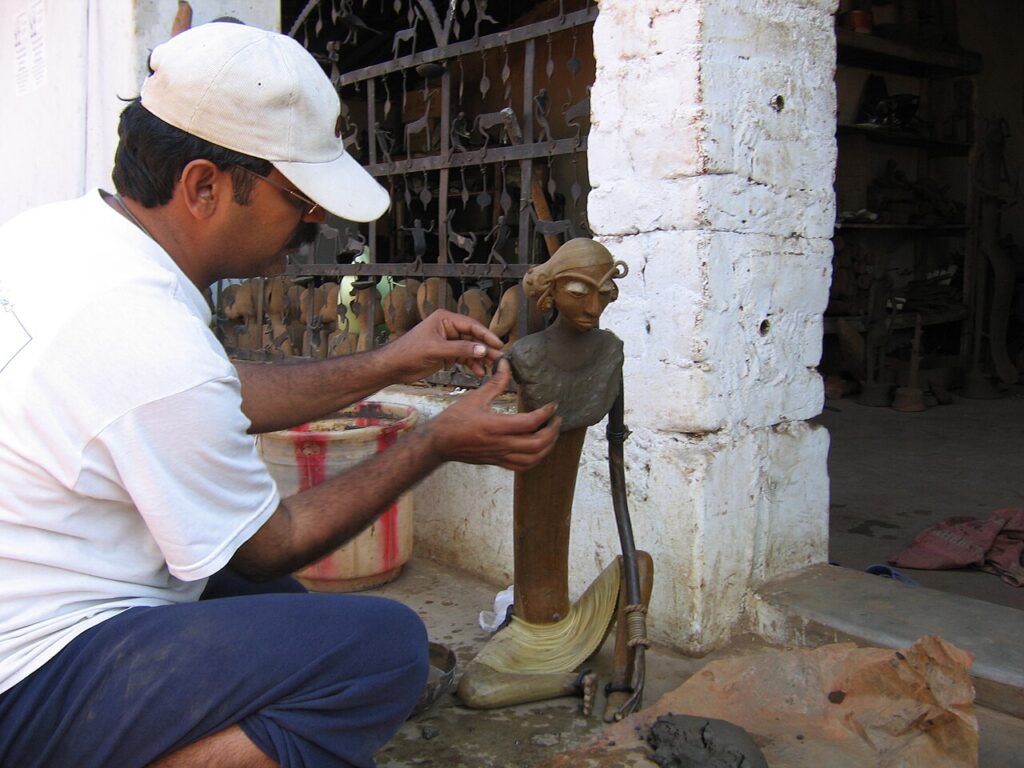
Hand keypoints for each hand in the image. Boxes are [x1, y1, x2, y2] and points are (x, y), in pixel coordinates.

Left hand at [384, 309, 503, 381]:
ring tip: (491, 368)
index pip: (471, 325)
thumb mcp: (436, 349)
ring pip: (469, 349)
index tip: (498, 344)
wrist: (393, 366)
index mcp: (445, 319)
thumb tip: (482, 350)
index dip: (486, 335)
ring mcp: (447, 342)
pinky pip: (463, 358)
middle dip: (485, 349)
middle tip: (499, 358)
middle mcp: (448, 328)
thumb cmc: (409, 352)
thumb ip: (460, 349)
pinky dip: (471, 365)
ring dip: (480, 358)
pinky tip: (479, 372)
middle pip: (472, 338)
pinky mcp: (445, 354)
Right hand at [426, 360, 560, 471]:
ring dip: (547, 447)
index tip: (553, 405)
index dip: (545, 413)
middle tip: (557, 420)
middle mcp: (501, 444)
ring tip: (552, 435)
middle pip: (537, 444)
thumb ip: (495, 382)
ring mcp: (500, 456)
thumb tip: (505, 363)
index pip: (530, 422)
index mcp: (496, 426)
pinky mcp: (497, 462)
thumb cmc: (454, 419)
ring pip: (533, 459)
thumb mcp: (476, 398)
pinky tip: (539, 449)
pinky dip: (535, 459)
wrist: (439, 443)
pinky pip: (522, 466)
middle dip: (552, 432)